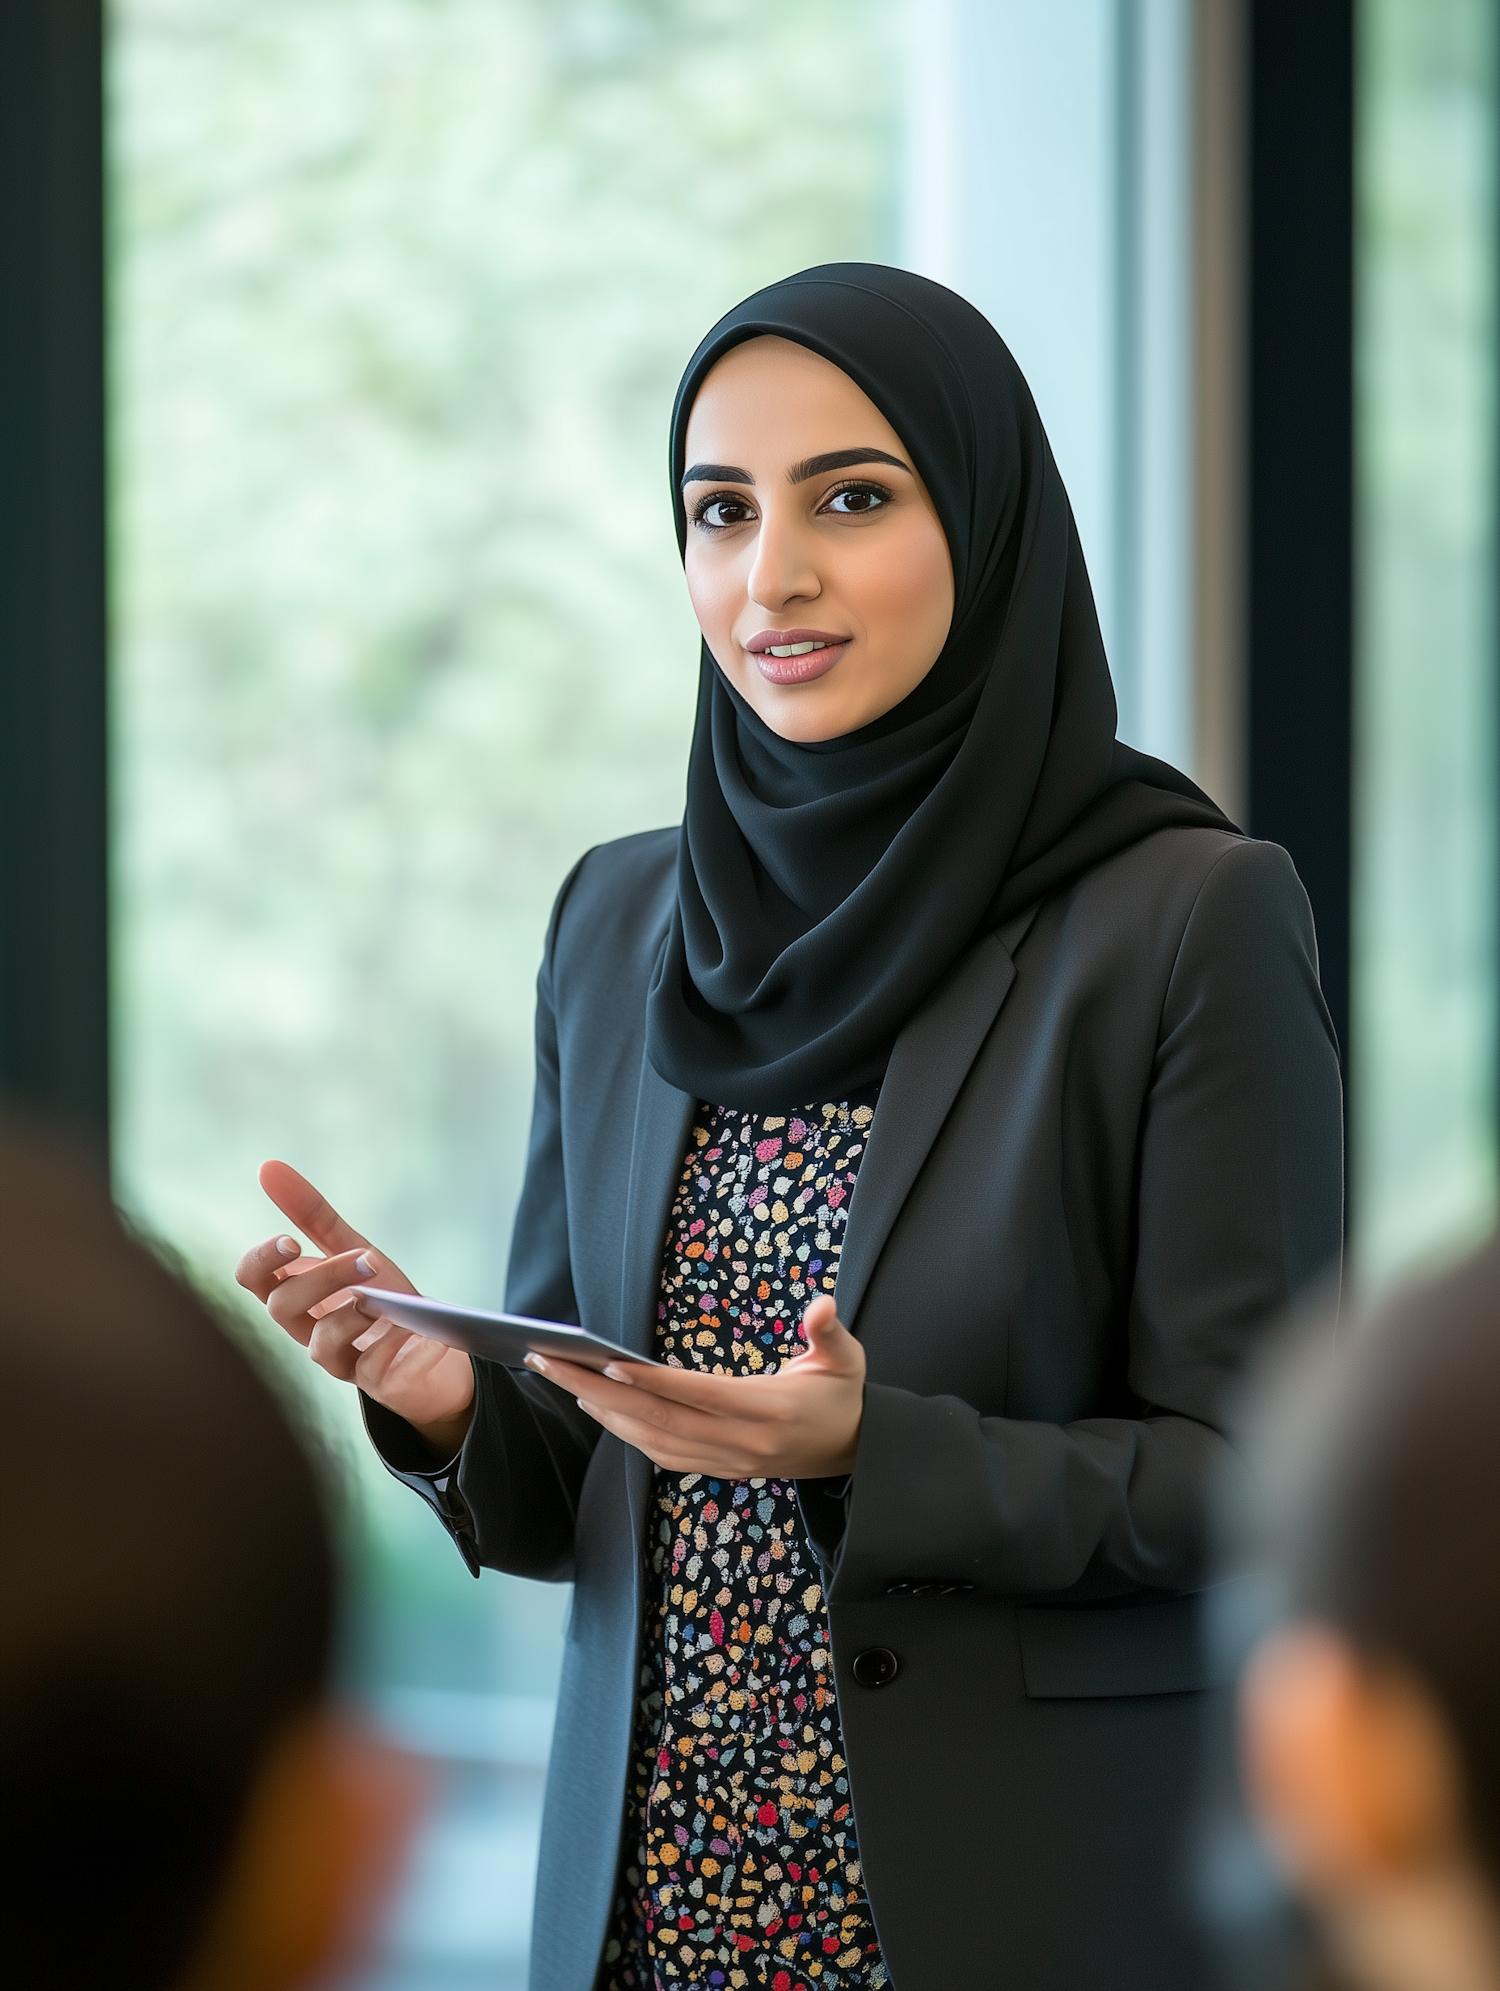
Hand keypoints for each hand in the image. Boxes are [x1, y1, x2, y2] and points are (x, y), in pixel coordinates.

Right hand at [234, 1160, 474, 1456]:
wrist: (437, 1344)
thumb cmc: (387, 1298)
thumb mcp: (354, 1248)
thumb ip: (313, 1214)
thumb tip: (268, 1167)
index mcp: (300, 1292)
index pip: (254, 1277)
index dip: (260, 1258)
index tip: (290, 1241)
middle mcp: (308, 1326)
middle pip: (278, 1304)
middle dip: (321, 1275)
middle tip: (363, 1257)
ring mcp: (333, 1356)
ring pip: (314, 1337)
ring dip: (350, 1303)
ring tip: (381, 1289)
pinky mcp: (362, 1378)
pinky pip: (350, 1360)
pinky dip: (367, 1330)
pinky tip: (388, 1318)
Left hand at [526, 1295, 864, 1478]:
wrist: (852, 1454)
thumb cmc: (842, 1398)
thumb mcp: (847, 1360)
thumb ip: (829, 1333)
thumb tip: (822, 1306)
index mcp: (769, 1412)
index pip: (698, 1395)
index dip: (652, 1381)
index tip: (607, 1361)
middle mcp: (740, 1443)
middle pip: (657, 1420)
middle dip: (598, 1391)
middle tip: (551, 1360)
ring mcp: (725, 1460)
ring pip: (651, 1441)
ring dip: (602, 1411)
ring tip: (563, 1377)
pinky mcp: (716, 1467)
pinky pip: (659, 1453)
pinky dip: (623, 1431)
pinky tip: (599, 1406)